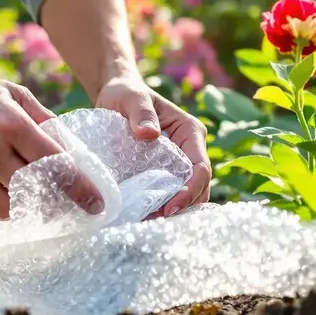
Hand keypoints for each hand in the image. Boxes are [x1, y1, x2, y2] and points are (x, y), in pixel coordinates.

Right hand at [0, 67, 104, 223]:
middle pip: (35, 194)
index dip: (80, 187)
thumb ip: (44, 119)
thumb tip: (71, 152)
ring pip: (9, 211)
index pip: (55, 164)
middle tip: (61, 206)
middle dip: (53, 202)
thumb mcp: (12, 93)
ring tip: (15, 191)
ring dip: (19, 206)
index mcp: (11, 125)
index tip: (95, 204)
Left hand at [94, 76, 210, 216]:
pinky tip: (143, 215)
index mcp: (189, 131)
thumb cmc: (126, 93)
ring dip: (172, 209)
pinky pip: (168, 191)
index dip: (190, 190)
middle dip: (183, 206)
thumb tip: (149, 135)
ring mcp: (178, 160)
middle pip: (198, 185)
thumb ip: (140, 113)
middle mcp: (189, 148)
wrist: (115, 94)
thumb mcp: (131, 98)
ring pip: (186, 192)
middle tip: (155, 221)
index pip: (200, 166)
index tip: (171, 207)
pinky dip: (160, 205)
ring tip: (147, 221)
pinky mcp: (163, 169)